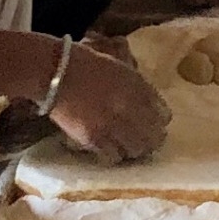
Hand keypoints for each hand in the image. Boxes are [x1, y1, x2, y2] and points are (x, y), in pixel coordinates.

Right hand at [44, 42, 172, 162]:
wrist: (54, 72)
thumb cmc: (85, 63)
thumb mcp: (120, 67)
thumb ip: (138, 87)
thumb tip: (151, 105)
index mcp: (138, 87)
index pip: (164, 113)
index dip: (161, 121)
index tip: (156, 123)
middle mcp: (129, 108)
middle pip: (154, 136)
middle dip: (152, 140)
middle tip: (146, 140)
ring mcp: (111, 125)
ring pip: (136, 150)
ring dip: (135, 150)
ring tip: (128, 147)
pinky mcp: (93, 139)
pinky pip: (113, 156)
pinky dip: (114, 155)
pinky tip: (110, 149)